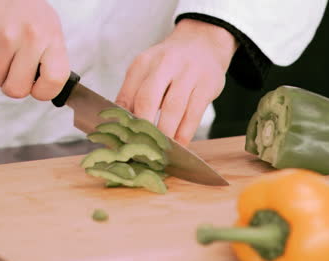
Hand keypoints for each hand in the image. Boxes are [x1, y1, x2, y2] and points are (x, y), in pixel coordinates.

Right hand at [0, 0, 69, 99]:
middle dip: (11, 86)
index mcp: (52, 39)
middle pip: (17, 89)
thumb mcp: (49, 28)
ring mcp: (5, 37)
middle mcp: (31, 39)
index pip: (55, 80)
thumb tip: (45, 85)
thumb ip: (49, 56)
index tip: (36, 89)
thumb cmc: (25, 6)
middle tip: (11, 73)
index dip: (44, 92)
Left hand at [116, 19, 237, 145]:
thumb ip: (133, 95)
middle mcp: (164, 64)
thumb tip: (121, 127)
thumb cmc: (170, 64)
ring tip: (160, 151)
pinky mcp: (207, 84)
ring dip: (165, 133)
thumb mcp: (147, 71)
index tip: (123, 141)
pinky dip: (185, 133)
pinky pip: (194, 113)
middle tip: (140, 149)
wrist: (203, 41)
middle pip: (148, 99)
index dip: (123, 122)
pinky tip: (179, 144)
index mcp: (143, 63)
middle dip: (143, 128)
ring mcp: (188, 73)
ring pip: (173, 108)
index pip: (127, 96)